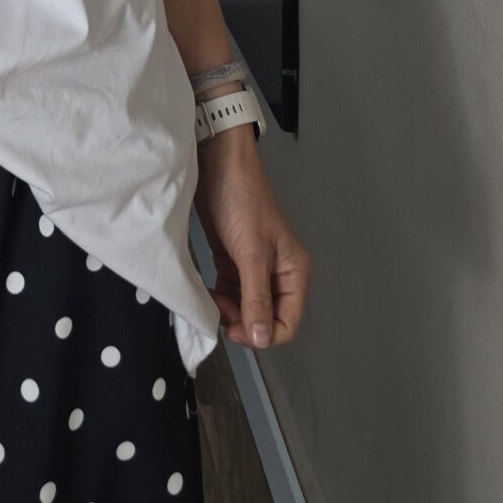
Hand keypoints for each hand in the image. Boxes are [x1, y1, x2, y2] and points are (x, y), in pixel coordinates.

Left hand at [193, 134, 311, 349]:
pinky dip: (220, 297)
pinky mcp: (235, 261)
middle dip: (243, 321)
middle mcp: (279, 274)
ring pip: (246, 308)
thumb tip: (261, 338)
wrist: (219, 164)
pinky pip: (231, 293)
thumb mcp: (251, 252)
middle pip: (266, 319)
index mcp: (294, 272)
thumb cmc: (242, 201)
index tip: (235, 328)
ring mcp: (256, 268)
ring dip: (228, 310)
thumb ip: (256, 297)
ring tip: (212, 297)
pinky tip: (208, 291)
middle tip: (219, 309)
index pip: (287, 323)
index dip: (263, 334)